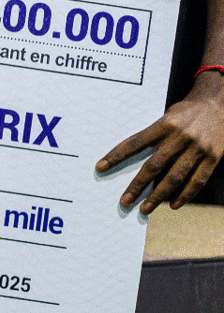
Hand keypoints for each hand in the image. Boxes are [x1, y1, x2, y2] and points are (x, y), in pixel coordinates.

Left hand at [99, 70, 223, 213]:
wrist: (219, 103)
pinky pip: (198, 180)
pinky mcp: (213, 157)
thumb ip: (153, 135)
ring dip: (159, 196)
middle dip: (138, 185)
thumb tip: (131, 155)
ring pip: (175, 177)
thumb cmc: (187, 111)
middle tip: (125, 201)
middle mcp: (180, 137)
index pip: (135, 142)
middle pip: (154, 166)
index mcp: (164, 125)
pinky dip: (185, 195)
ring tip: (145, 209)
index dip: (116, 155)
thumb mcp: (167, 116)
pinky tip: (173, 205)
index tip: (100, 168)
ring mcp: (198, 148)